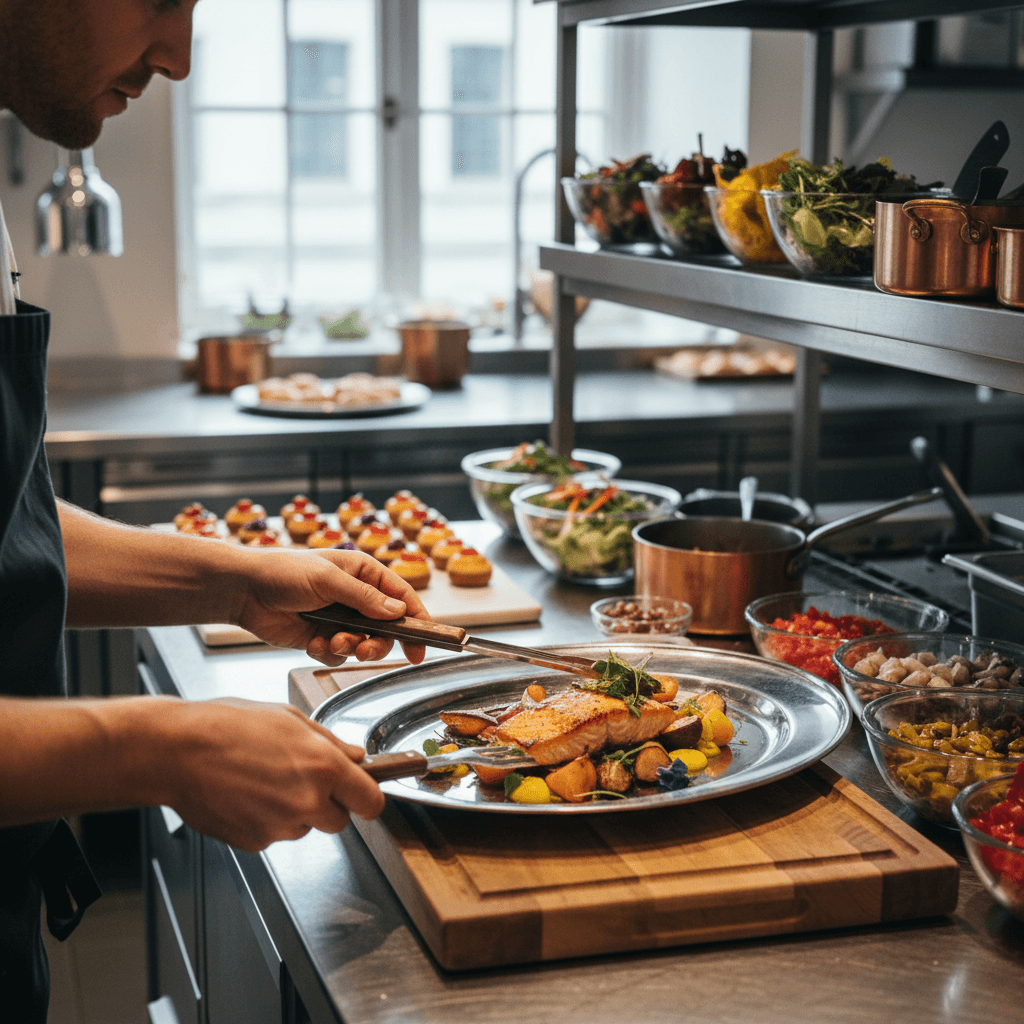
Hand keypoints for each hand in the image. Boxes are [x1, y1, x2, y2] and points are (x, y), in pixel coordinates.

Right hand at [168, 698, 384, 851]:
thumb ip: (329, 742)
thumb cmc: (227, 726)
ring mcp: (280, 826)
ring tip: (263, 779)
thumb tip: (356, 756)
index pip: (371, 802)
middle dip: (328, 803)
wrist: (176, 751)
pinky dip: (266, 820)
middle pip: (340, 821)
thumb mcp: (288, 719)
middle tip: (301, 777)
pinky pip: (274, 834)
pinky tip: (246, 793)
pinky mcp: (254, 842)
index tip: (363, 792)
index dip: (368, 797)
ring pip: (304, 827)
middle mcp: (307, 802)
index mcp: (323, 767)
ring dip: (295, 810)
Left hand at [233, 547, 429, 665]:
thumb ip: (365, 598)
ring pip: (364, 644)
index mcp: (364, 573)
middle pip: (387, 628)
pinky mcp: (322, 636)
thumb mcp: (329, 580)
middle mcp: (356, 596)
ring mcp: (340, 618)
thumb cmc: (284, 572)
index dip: (417, 619)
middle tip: (365, 651)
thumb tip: (398, 611)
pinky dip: (327, 651)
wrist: (244, 591)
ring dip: (350, 647)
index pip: (402, 596)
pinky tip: (310, 641)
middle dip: (378, 643)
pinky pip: (338, 653)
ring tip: (332, 641)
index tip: (424, 642)